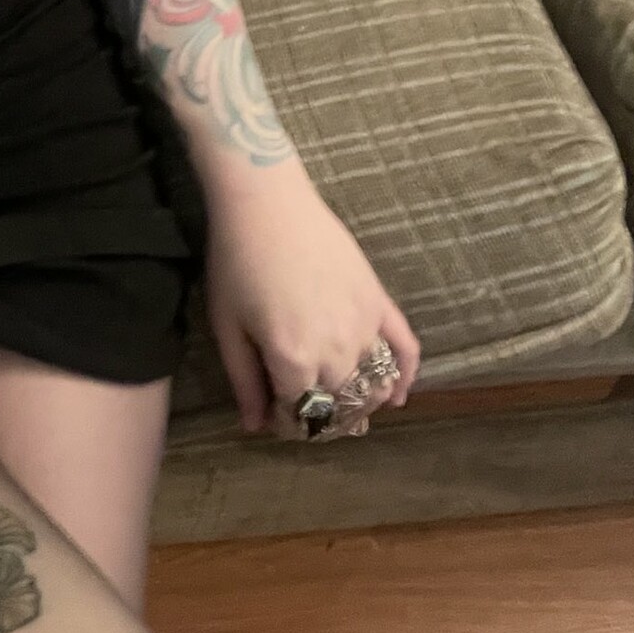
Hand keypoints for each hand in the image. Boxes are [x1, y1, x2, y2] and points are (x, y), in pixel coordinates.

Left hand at [201, 170, 422, 439]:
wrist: (268, 205)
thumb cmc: (237, 262)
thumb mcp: (227, 325)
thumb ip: (244, 380)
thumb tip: (254, 426)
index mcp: (293, 359)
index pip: (301, 415)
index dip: (288, 424)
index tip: (277, 419)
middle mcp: (337, 350)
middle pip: (340, 404)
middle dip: (323, 417)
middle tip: (306, 411)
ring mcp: (365, 327)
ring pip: (374, 385)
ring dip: (361, 403)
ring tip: (344, 406)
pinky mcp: (380, 303)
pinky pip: (406, 350)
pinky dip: (405, 377)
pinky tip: (397, 395)